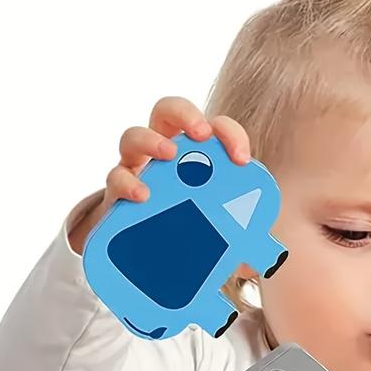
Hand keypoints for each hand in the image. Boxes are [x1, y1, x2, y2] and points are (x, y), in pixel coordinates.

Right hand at [67, 96, 250, 253]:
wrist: (149, 257)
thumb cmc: (192, 233)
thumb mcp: (220, 234)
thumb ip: (239, 239)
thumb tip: (255, 258)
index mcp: (196, 157)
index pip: (214, 128)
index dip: (230, 134)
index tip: (242, 159)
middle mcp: (165, 154)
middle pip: (167, 111)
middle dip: (185, 114)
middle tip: (202, 134)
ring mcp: (138, 169)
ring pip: (133, 136)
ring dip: (151, 140)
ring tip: (169, 155)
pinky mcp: (118, 193)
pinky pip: (115, 178)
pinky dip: (127, 183)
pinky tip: (143, 196)